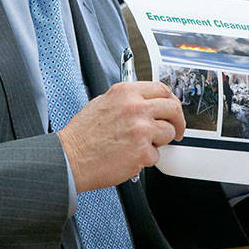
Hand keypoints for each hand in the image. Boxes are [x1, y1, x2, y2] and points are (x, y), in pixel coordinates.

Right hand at [58, 81, 184, 192]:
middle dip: (177, 121)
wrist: (70, 158)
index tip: (173, 109)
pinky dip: (146, 159)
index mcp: (126, 93)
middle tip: (176, 130)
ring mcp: (141, 130)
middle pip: (173, 109)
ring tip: (140, 145)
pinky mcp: (143, 152)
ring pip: (168, 133)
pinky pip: (156, 155)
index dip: (171, 100)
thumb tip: (147, 102)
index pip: (162, 89)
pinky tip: (130, 156)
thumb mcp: (103, 102)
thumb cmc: (82, 135)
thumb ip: (128, 99)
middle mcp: (136, 108)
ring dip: (159, 141)